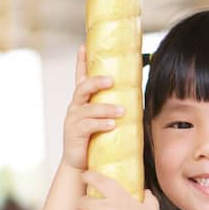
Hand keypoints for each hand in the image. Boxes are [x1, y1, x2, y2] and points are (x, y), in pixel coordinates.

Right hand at [62, 45, 124, 170]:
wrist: (79, 165)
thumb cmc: (94, 140)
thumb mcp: (102, 120)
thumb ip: (112, 108)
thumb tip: (135, 99)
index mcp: (82, 101)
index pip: (80, 77)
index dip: (81, 61)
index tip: (83, 45)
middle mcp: (75, 107)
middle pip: (82, 88)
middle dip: (96, 82)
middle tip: (111, 81)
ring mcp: (73, 120)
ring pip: (89, 108)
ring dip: (106, 108)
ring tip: (122, 111)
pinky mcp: (74, 134)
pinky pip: (88, 126)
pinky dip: (101, 124)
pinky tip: (112, 125)